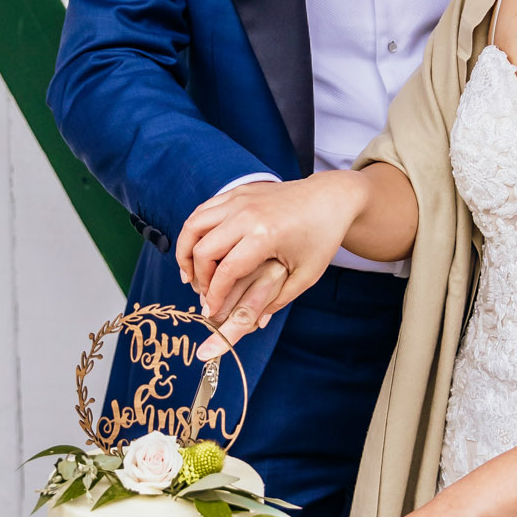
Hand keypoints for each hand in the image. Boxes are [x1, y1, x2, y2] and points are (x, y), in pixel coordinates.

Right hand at [177, 173, 366, 355]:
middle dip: (198, 278)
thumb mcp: (306, 275)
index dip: (214, 295)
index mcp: (264, 236)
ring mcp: (239, 199)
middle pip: (202, 250)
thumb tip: (254, 324)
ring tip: (189, 273)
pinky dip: (194, 231)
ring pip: (194, 226)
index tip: (211, 311)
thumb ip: (278, 300)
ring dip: (186, 251)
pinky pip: (203, 211)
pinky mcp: (237, 192)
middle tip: (203, 294)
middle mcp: (246, 215)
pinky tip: (197, 248)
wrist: (330, 198)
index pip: (224, 271)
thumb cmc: (322, 237)